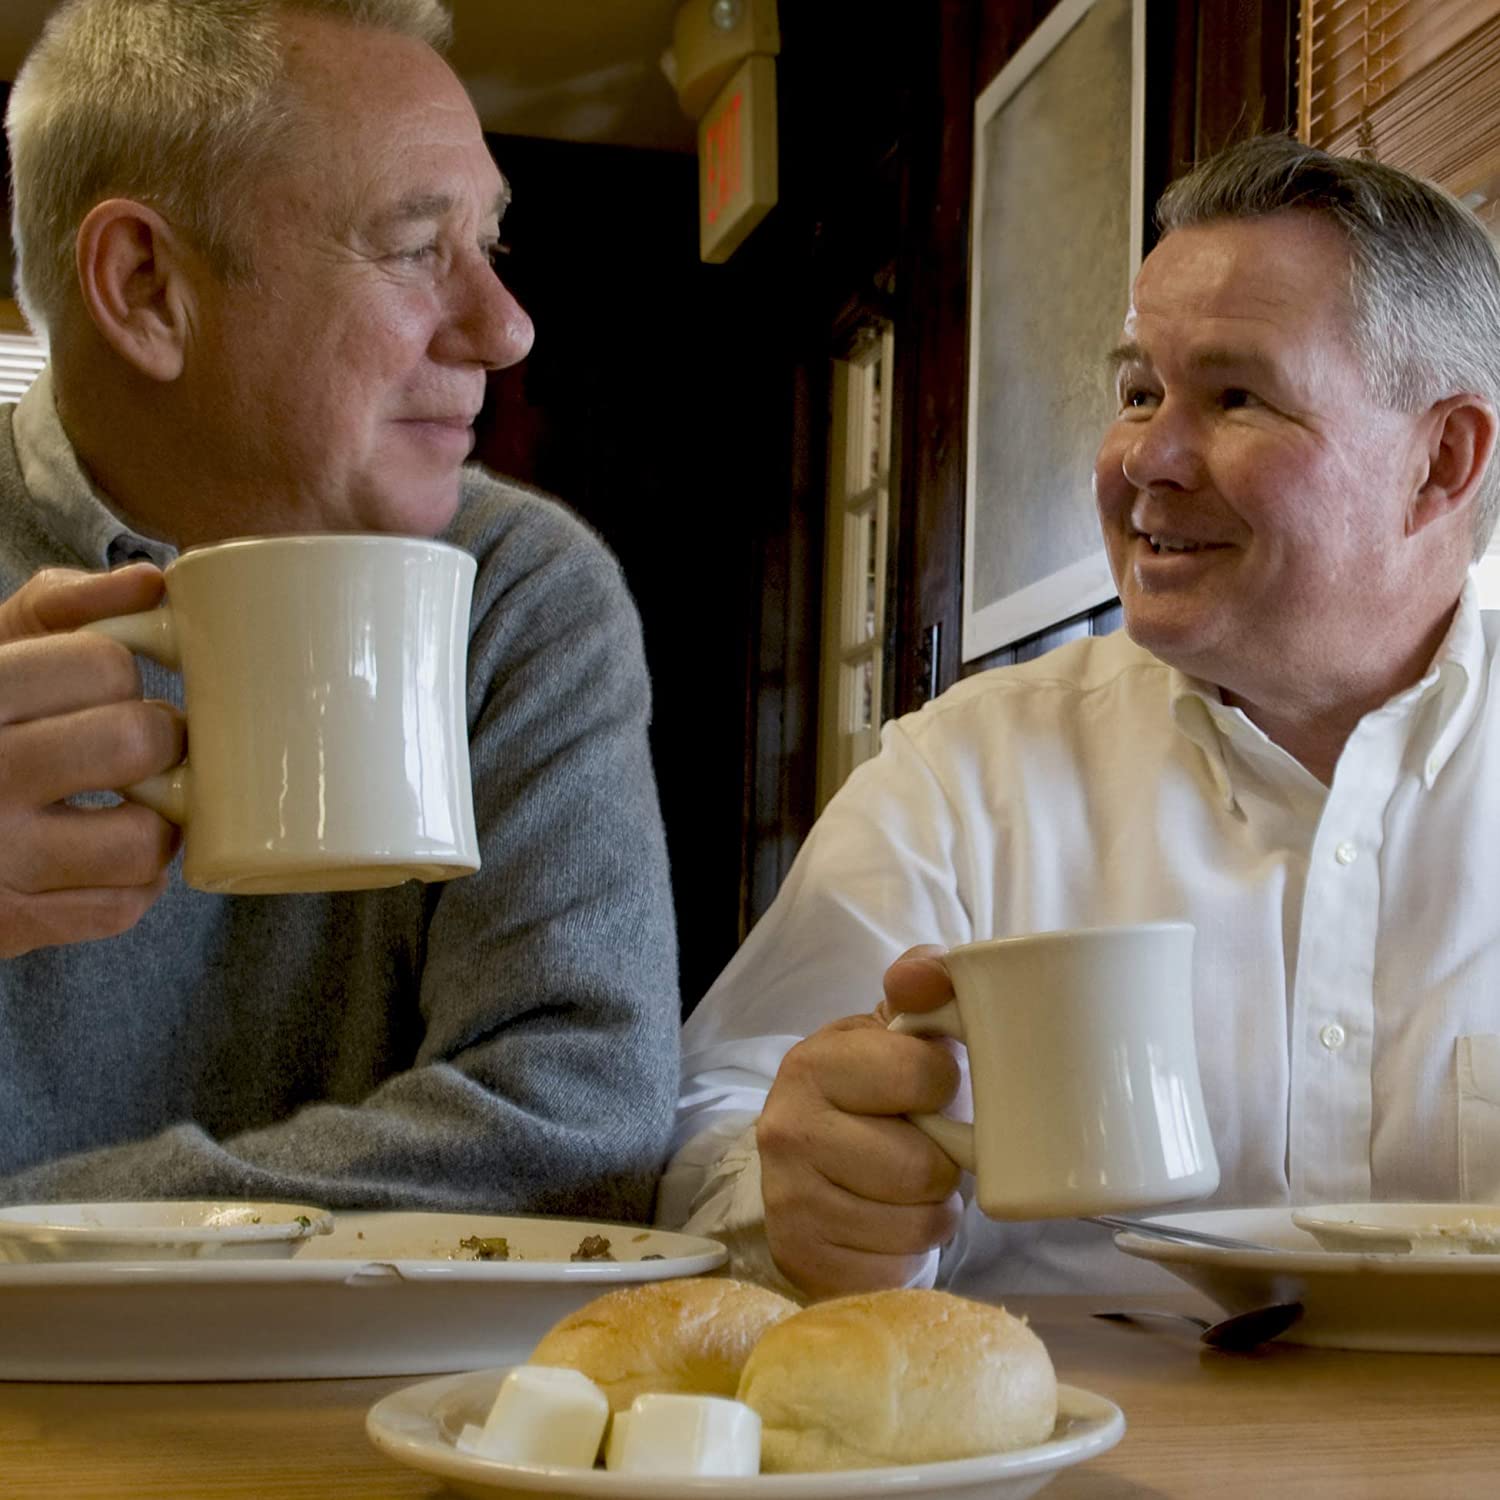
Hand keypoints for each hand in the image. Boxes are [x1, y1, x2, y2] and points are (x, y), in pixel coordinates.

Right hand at [0, 565, 184, 956]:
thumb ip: (58, 607)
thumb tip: (153, 582)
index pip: (103, 664)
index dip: (122, 673)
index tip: (108, 687)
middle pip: (134, 741)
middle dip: (156, 739)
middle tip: (138, 744)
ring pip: (144, 839)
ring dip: (156, 822)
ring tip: (127, 804)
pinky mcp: (10, 926)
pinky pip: (122, 907)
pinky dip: (129, 884)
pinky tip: (100, 858)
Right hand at [757, 944, 966, 1298]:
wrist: (815, 1171)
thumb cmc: (875, 1094)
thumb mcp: (893, 1030)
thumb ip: (920, 982)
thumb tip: (932, 975)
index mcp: (813, 1062)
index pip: (925, 1076)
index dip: (946, 1086)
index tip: (929, 1090)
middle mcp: (786, 1130)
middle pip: (925, 1167)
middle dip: (942, 1163)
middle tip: (921, 1149)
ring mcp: (790, 1203)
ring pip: (917, 1224)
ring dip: (930, 1212)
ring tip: (905, 1189)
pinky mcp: (804, 1262)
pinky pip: (897, 1271)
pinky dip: (906, 1256)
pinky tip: (884, 1229)